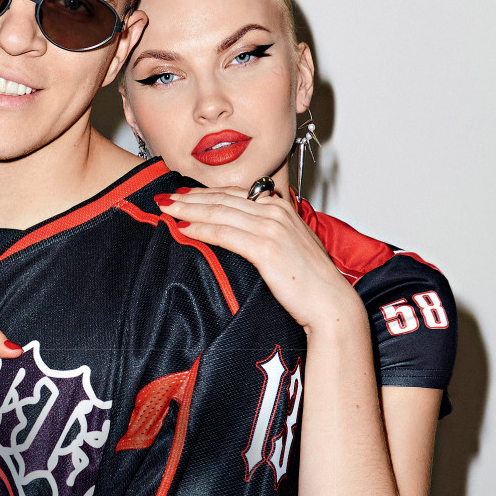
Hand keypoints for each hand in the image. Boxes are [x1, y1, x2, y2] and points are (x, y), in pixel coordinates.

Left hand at [157, 187, 363, 333]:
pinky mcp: (266, 248)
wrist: (330, 303)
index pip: (235, 194)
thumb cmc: (310, 281)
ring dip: (189, 209)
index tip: (184, 195)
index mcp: (281, 208)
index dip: (206, 193)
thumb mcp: (289, 248)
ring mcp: (271, 228)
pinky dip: (202, 229)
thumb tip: (241, 235)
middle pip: (223, 199)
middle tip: (165, 198)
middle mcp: (276, 211)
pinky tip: (184, 229)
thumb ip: (267, 234)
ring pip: (220, 212)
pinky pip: (225, 234)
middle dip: (190, 197)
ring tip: (166, 210)